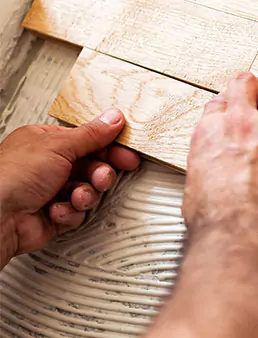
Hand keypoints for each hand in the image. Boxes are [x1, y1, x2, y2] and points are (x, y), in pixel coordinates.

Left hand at [0, 108, 138, 267]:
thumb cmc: (11, 177)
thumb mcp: (58, 146)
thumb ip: (91, 134)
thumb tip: (113, 118)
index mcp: (46, 141)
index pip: (88, 140)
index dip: (110, 147)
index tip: (127, 155)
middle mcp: (49, 165)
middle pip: (92, 167)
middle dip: (99, 175)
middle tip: (101, 177)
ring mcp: (52, 190)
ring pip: (88, 190)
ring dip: (85, 195)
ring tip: (75, 196)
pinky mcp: (55, 213)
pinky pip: (78, 212)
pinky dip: (70, 212)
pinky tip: (55, 208)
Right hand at [182, 73, 257, 248]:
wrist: (238, 235)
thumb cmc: (215, 220)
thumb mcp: (195, 183)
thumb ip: (206, 161)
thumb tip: (213, 165)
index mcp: (211, 131)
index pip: (221, 100)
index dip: (232, 106)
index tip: (239, 113)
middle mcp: (241, 122)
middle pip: (248, 83)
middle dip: (256, 92)